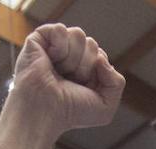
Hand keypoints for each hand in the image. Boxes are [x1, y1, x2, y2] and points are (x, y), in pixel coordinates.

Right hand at [11, 24, 125, 133]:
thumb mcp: (106, 105)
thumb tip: (102, 58)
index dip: (96, 72)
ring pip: (78, 34)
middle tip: (69, 81)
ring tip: (59, 73)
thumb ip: (117, 82)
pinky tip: (50, 60)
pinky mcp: (38, 39)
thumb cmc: (71, 112)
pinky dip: (59, 47)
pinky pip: (60, 29)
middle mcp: (69, 55)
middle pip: (92, 44)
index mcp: (84, 68)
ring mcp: (54, 46)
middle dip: (85, 66)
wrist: (45, 111)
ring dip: (72, 59)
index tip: (82, 88)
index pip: (101, 55)